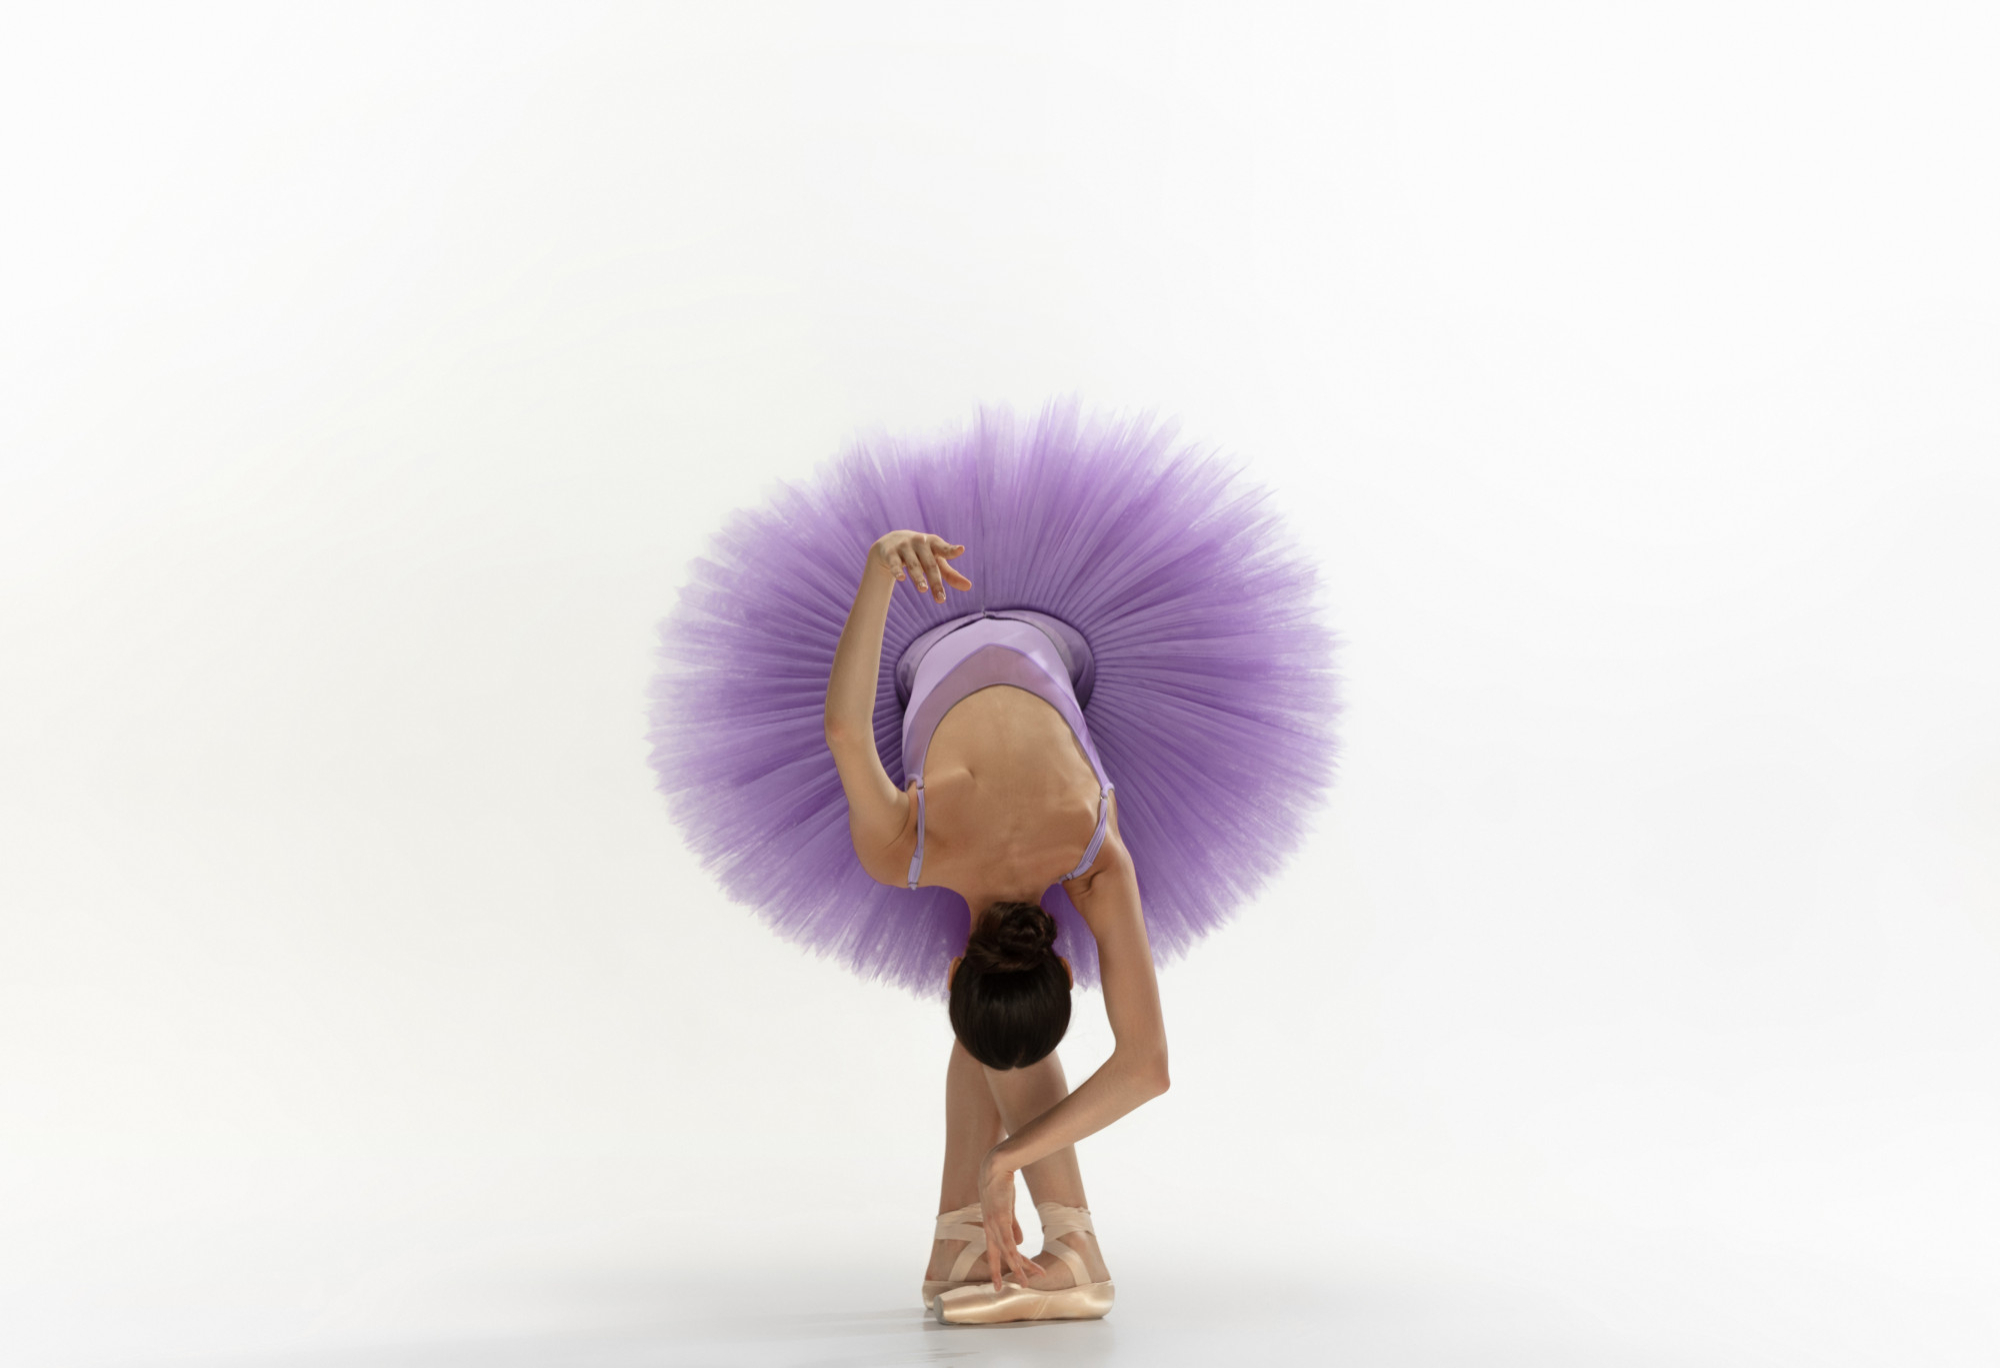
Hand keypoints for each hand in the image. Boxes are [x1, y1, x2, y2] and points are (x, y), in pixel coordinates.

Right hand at [872, 531, 971, 603]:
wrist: (891, 542)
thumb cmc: (920, 554)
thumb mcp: (935, 561)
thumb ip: (951, 574)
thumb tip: (969, 587)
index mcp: (934, 543)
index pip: (944, 549)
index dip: (951, 550)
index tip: (961, 550)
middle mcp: (920, 542)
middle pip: (930, 564)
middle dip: (935, 581)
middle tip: (941, 599)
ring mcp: (904, 546)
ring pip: (913, 565)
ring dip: (918, 577)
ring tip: (924, 589)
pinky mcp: (890, 553)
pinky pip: (894, 563)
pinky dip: (897, 570)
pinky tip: (901, 578)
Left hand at [977, 1150, 1043, 1289]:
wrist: (996, 1168)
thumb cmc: (1001, 1187)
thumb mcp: (1007, 1210)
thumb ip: (1013, 1227)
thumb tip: (1020, 1243)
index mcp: (990, 1228)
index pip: (994, 1253)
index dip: (997, 1269)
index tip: (1000, 1284)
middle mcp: (990, 1229)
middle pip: (1001, 1256)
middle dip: (1009, 1273)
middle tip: (1019, 1288)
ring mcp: (994, 1224)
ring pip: (1007, 1252)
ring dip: (1018, 1268)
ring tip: (1027, 1282)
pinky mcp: (1000, 1218)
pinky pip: (1009, 1240)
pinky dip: (1014, 1253)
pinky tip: (1019, 1263)